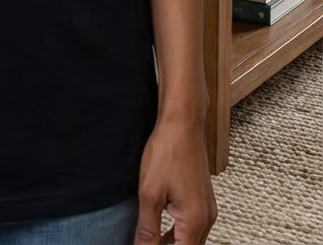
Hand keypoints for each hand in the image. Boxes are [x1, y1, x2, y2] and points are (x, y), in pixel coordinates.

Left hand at [133, 119, 216, 243]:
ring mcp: (207, 209)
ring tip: (149, 241)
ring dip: (171, 244)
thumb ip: (147, 229)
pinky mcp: (203, 200)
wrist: (183, 122)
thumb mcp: (150, 193)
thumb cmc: (168, 150)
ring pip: (191, 241)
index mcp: (194, 221)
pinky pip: (193, 227)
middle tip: (145, 243)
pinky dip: (177, 234)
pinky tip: (160, 231)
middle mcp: (207, 219)